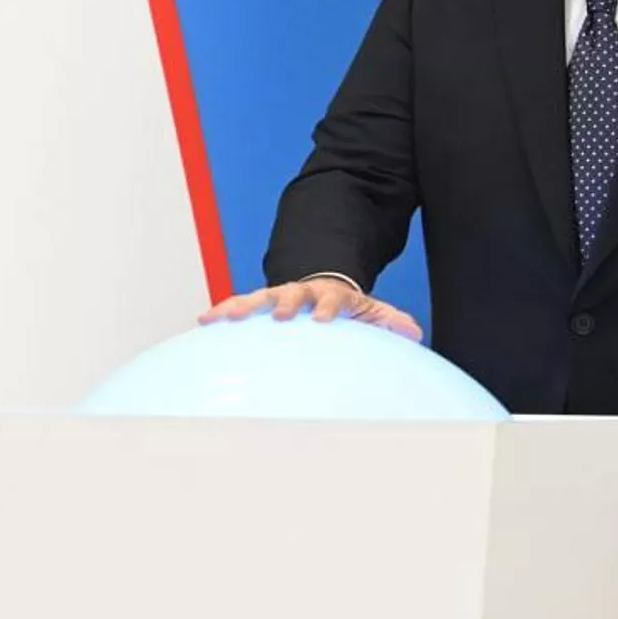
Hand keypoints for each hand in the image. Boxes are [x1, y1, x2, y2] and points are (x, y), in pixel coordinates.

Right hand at [199, 277, 422, 341]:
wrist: (320, 286)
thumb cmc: (345, 306)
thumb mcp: (370, 311)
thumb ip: (389, 321)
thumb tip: (413, 332)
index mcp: (330, 295)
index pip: (333, 298)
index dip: (329, 307)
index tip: (325, 320)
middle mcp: (301, 292)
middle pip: (291, 294)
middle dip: (286, 303)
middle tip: (280, 316)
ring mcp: (277, 296)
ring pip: (258, 297)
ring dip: (242, 306)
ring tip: (223, 317)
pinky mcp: (259, 304)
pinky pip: (238, 306)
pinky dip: (222, 311)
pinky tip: (203, 320)